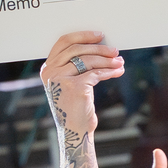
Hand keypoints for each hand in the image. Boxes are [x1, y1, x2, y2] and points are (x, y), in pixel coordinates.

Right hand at [40, 31, 123, 167]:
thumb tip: (100, 47)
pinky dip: (110, 71)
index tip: (99, 35)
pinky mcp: (75, 87)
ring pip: (88, 60)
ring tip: (120, 62)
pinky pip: (96, 74)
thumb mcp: (71, 82)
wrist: (75, 131)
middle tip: (115, 51)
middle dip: (99, 48)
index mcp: (47, 68)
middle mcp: (51, 72)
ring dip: (107, 60)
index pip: (64, 42)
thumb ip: (76, 65)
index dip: (83, 36)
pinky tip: (118, 71)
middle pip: (77, 49)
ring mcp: (61, 79)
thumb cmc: (75, 107)